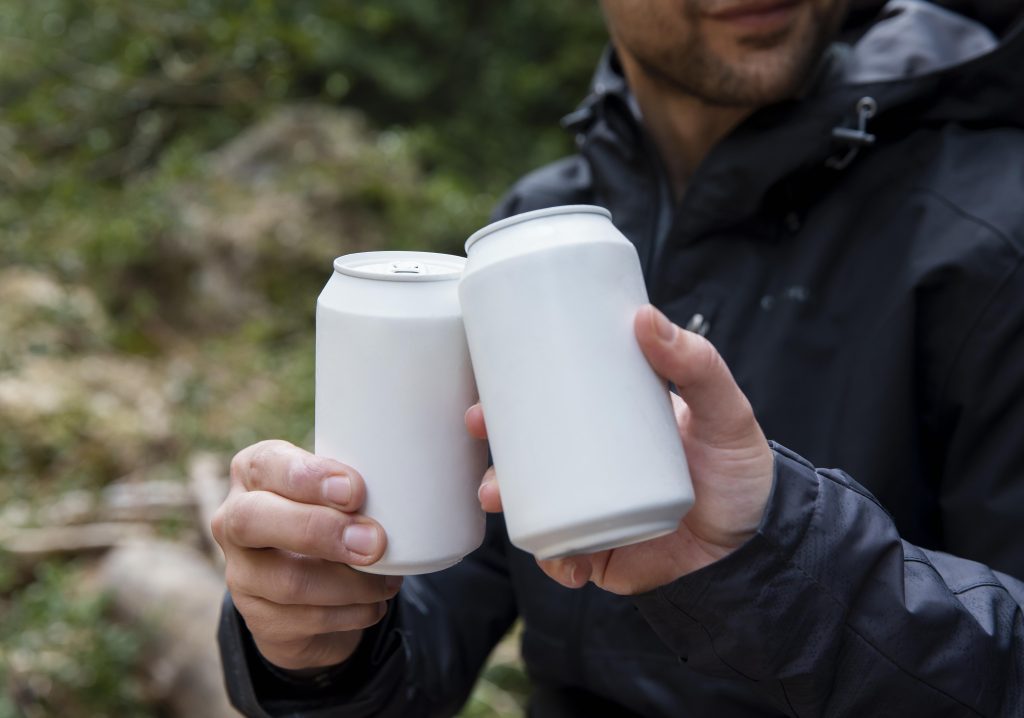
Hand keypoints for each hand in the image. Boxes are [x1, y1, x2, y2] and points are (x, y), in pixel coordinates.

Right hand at [211, 440, 400, 669]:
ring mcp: (241, 573)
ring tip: (389, 581)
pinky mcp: (259, 618)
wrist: (311, 586)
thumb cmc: (334, 514)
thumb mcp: (338, 489)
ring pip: (288, 581)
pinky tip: (375, 604)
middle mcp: (234, 519)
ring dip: (351, 584)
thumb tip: (407, 494)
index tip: (355, 491)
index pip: (267, 465)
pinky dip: (352, 612)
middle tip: (374, 542)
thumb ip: (358, 485)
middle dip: (319, 530)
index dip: (309, 478)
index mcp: (254, 471)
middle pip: (254, 521)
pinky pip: (307, 619)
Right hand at [467, 305, 773, 594]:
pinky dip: (551, 559)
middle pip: (528, 451)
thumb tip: (644, 316)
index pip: (554, 403)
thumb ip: (697, 364)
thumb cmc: (741, 473)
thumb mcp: (724, 412)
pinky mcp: (600, 554)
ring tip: (495, 492)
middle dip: (490, 440)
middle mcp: (594, 467)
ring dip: (502, 496)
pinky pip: (560, 556)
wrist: (759, 552)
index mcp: (613, 426)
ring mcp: (593, 511)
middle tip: (477, 423)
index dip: (512, 392)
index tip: (485, 373)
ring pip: (532, 501)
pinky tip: (551, 553)